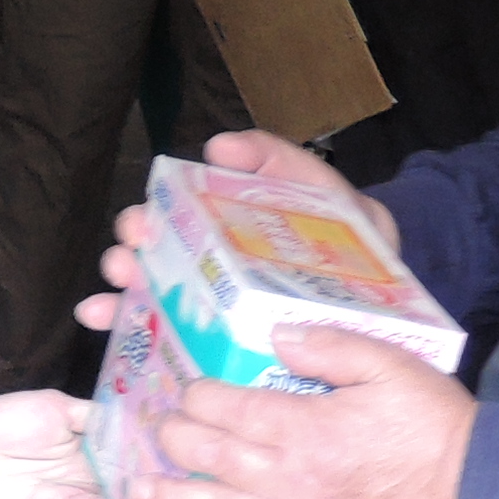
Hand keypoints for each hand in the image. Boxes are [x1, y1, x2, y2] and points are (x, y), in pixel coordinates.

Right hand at [70, 134, 382, 331]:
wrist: (390, 313)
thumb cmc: (353, 248)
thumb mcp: (325, 195)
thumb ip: (280, 162)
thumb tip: (217, 148)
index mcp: (228, 231)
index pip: (174, 216)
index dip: (148, 216)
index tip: (143, 222)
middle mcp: (210, 268)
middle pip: (153, 256)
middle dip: (129, 252)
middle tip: (127, 257)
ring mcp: (210, 310)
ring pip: (150, 298)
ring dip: (122, 292)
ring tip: (110, 297)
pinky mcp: (218, 350)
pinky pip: (167, 344)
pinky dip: (132, 333)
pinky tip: (109, 327)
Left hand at [135, 323, 472, 498]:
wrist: (472, 494)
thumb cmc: (434, 425)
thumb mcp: (389, 364)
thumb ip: (329, 346)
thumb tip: (275, 335)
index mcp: (304, 428)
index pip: (228, 410)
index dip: (198, 395)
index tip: (187, 385)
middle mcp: (289, 478)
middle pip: (213, 459)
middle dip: (176, 441)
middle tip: (154, 429)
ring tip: (143, 490)